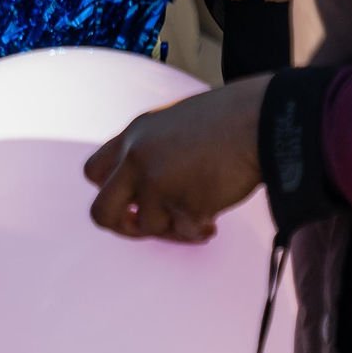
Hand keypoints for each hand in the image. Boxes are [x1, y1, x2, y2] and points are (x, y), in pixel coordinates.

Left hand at [85, 78, 269, 242]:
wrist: (258, 121)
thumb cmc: (227, 119)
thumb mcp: (174, 124)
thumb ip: (152, 150)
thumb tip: (143, 191)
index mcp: (134, 135)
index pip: (93, 172)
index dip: (109, 191)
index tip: (132, 199)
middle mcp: (137, 159)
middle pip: (101, 212)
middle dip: (124, 227)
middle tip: (148, 226)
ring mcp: (157, 183)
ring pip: (148, 228)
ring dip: (173, 228)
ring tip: (200, 215)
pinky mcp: (183, 204)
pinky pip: (184, 233)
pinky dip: (197, 231)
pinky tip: (213, 221)